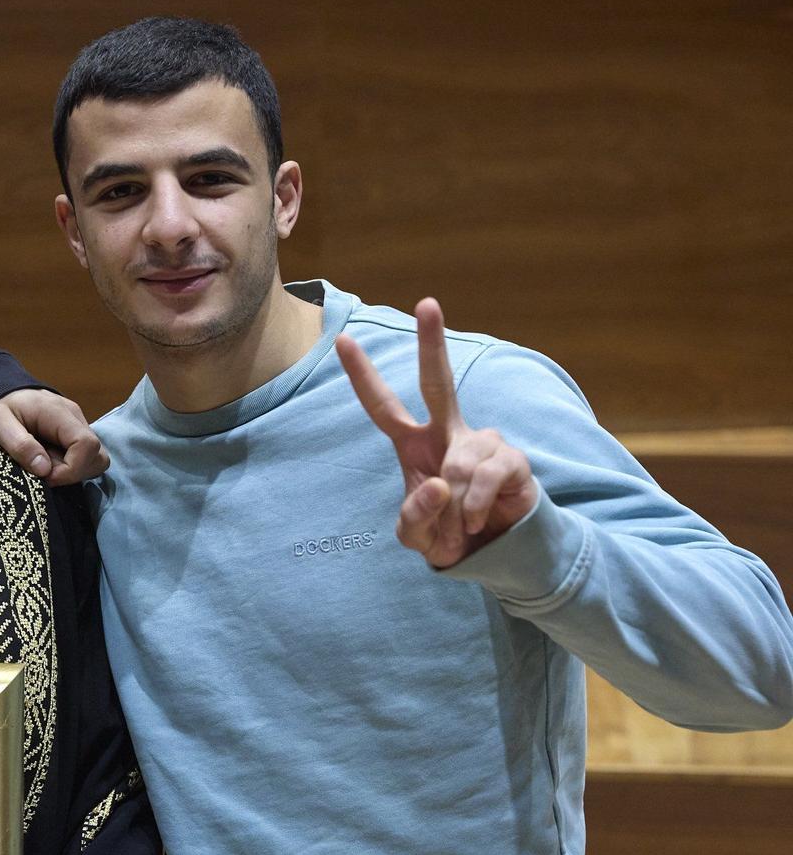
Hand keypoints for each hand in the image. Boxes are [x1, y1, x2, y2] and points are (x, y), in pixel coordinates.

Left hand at [0, 389, 108, 485]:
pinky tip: (46, 463)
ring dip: (72, 472)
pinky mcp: (73, 436)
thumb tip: (44, 469)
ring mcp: (77, 427)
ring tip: (44, 468)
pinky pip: (84, 458)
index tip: (46, 477)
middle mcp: (75, 418)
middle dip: (74, 473)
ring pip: (95, 459)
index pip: (87, 445)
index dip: (71, 469)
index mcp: (59, 413)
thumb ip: (20, 444)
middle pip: (98, 455)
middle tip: (45, 475)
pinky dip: (69, 468)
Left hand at [335, 298, 537, 568]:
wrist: (493, 552)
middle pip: (438, 382)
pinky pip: (485, 476)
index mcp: (414, 444)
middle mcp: (448, 433)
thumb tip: (441, 482)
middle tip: (427, 302)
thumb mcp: (416, 536)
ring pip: (460, 462)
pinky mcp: (512, 459)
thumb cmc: (448, 533)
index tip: (343, 340)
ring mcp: (481, 442)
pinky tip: (480, 518)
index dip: (363, 376)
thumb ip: (414, 517)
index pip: (383, 406)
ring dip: (456, 505)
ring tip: (461, 522)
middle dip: (432, 343)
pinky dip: (476, 505)